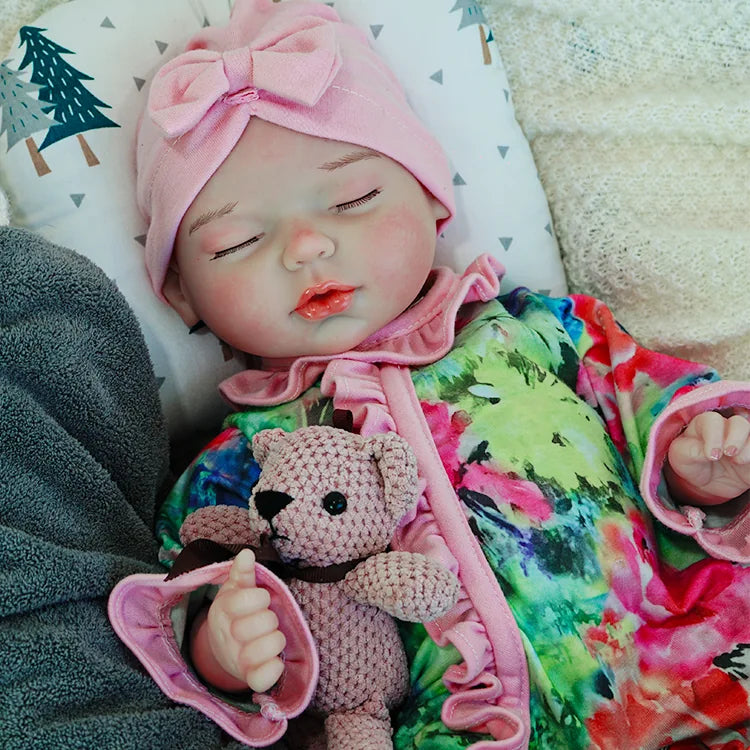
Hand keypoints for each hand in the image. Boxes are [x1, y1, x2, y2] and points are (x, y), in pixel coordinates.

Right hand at [200, 548, 285, 691]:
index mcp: (224, 610)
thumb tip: (246, 554)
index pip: (241, 602)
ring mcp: (238, 659)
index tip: (263, 598)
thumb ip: (242, 573)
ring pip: (257, 653)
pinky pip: (261, 679)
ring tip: (275, 636)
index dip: (259, 598)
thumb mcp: (236, 590)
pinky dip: (273, 670)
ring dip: (274, 641)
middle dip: (269, 618)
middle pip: (253, 626)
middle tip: (269, 618)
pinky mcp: (249, 677)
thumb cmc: (236, 612)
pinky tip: (277, 660)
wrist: (224, 647)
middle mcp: (229, 636)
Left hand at [666, 410, 749, 505]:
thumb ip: (689, 452)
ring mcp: (743, 439)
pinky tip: (746, 463)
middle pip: (738, 422)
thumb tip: (707, 453)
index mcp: (704, 424)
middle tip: (729, 453)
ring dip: (748, 447)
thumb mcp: (681, 458)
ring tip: (738, 461)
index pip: (711, 420)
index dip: (713, 436)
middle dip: (735, 437)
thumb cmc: (691, 463)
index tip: (712, 455)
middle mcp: (726, 428)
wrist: (707, 481)